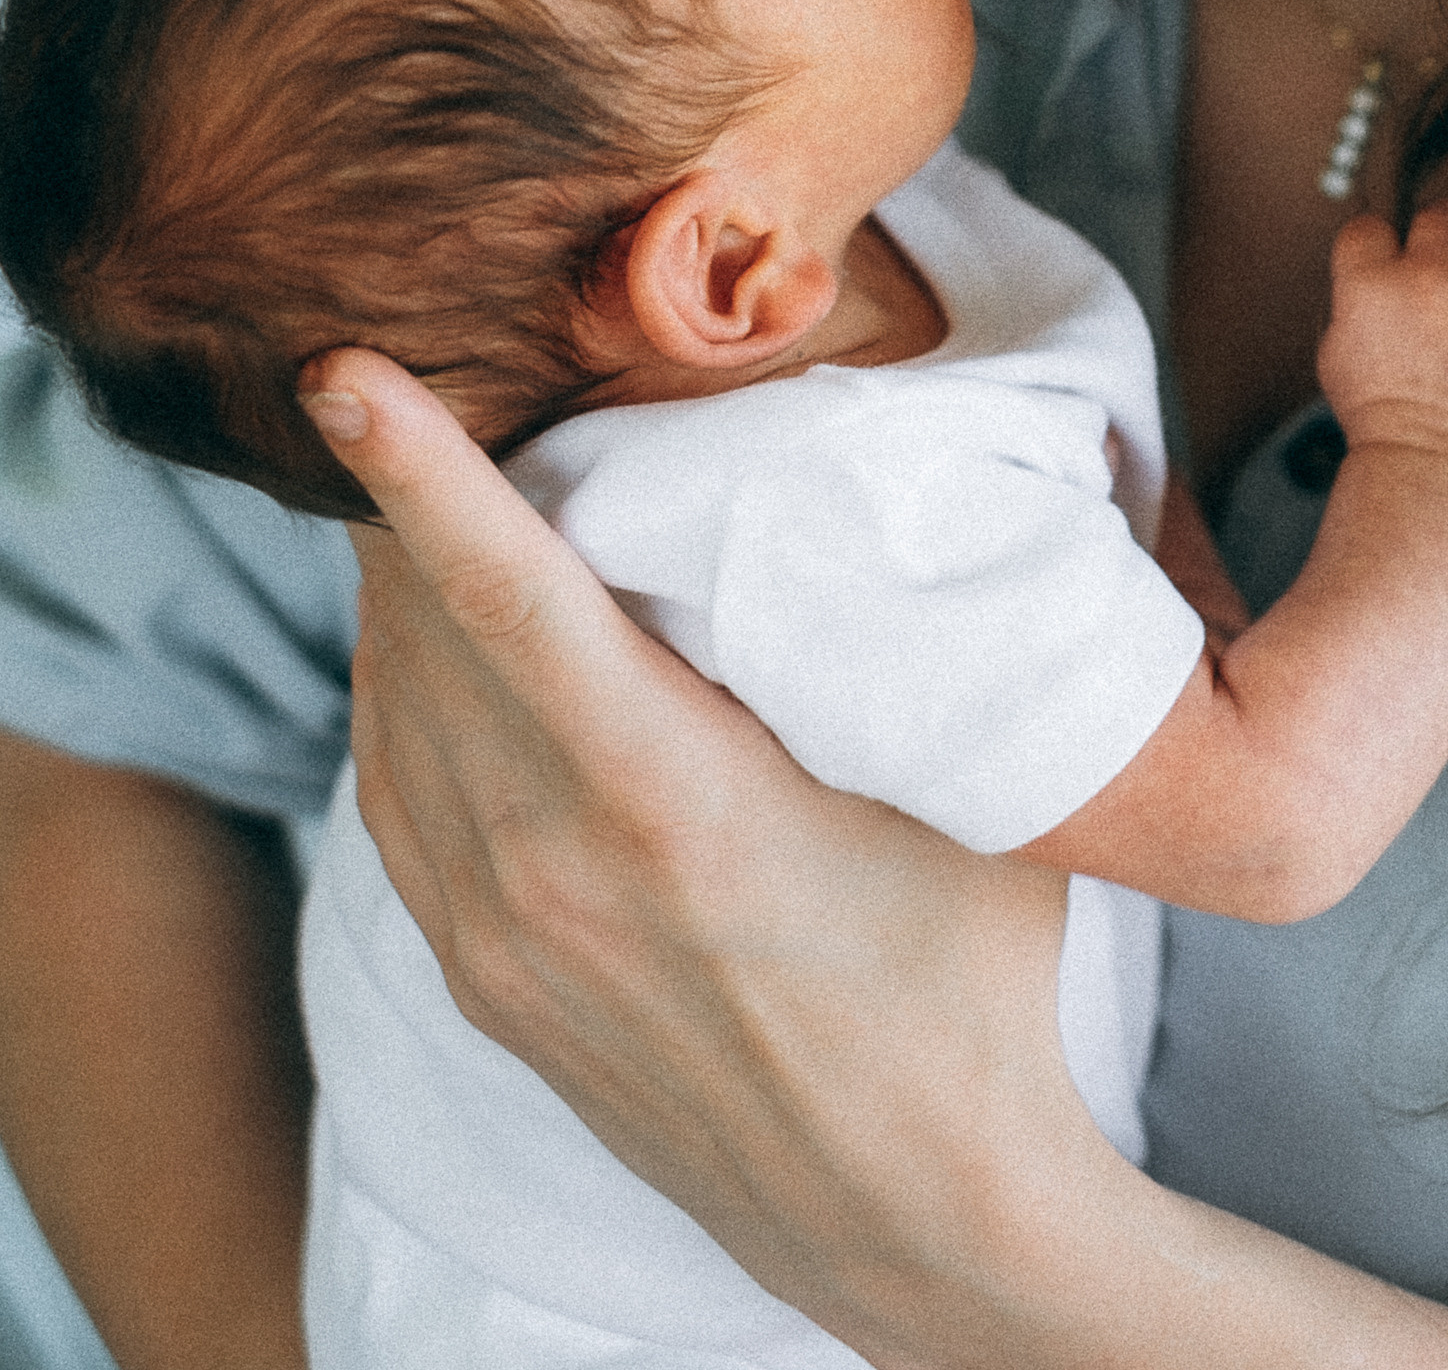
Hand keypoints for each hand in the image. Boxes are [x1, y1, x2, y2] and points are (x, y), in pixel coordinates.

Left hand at [296, 347, 1097, 1363]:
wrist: (916, 1215)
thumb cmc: (967, 982)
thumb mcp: (964, 789)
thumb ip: (898, 637)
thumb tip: (884, 465)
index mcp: (670, 808)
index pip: (507, 604)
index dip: (424, 477)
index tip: (344, 378)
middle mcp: (551, 873)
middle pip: (426, 631)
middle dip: (414, 492)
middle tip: (453, 367)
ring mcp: (499, 938)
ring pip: (395, 706)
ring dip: (401, 585)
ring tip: (434, 479)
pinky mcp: (484, 980)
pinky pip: (394, 791)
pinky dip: (402, 687)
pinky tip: (432, 632)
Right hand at [1315, 203, 1447, 485]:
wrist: (1435, 468)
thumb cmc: (1383, 422)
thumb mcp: (1338, 351)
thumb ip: (1359, 300)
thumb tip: (1377, 274)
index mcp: (1371, 284)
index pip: (1372, 226)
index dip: (1380, 245)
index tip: (1389, 261)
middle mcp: (1431, 280)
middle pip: (1443, 215)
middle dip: (1442, 236)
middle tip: (1443, 263)